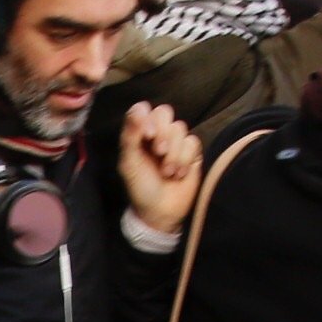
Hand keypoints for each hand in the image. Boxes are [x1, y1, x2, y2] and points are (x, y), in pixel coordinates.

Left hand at [116, 99, 199, 236]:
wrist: (161, 212)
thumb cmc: (141, 188)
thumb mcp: (129, 164)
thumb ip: (130, 136)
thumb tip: (138, 109)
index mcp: (138, 134)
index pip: (143, 109)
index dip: (146, 117)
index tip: (146, 135)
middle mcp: (157, 134)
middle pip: (164, 112)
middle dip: (162, 133)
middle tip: (158, 152)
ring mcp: (176, 142)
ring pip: (180, 128)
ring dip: (173, 152)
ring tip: (167, 172)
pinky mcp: (192, 152)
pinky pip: (192, 142)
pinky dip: (184, 159)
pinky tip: (178, 174)